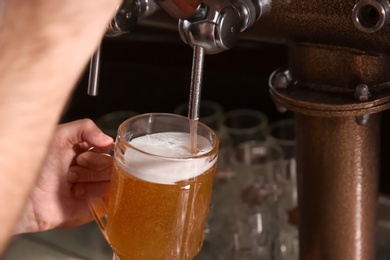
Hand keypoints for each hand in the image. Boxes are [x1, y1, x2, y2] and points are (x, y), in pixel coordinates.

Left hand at [14, 119, 113, 233]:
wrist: (19, 192)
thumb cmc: (34, 164)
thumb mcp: (59, 136)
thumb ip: (85, 128)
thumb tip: (109, 140)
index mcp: (85, 152)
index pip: (108, 151)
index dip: (99, 153)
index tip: (83, 155)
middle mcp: (89, 171)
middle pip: (111, 167)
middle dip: (94, 167)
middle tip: (73, 170)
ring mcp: (91, 190)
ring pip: (111, 183)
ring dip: (92, 181)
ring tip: (71, 183)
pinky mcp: (89, 208)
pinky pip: (107, 201)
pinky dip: (95, 195)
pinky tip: (77, 194)